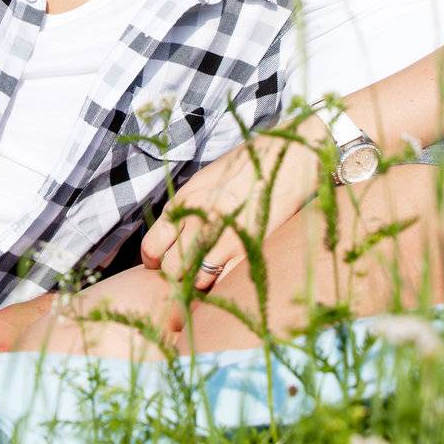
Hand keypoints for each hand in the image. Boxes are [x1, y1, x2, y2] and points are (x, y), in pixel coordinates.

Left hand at [140, 126, 322, 326]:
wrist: (291, 157)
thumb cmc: (251, 163)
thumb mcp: (209, 177)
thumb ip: (188, 206)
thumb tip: (174, 232)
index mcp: (186, 200)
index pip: (152, 246)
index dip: (155, 262)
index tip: (163, 264)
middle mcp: (199, 220)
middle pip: (172, 270)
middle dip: (177, 276)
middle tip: (189, 273)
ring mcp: (224, 237)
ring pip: (197, 281)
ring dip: (201, 283)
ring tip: (213, 274)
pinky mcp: (251, 249)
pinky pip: (226, 283)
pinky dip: (225, 286)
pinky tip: (230, 277)